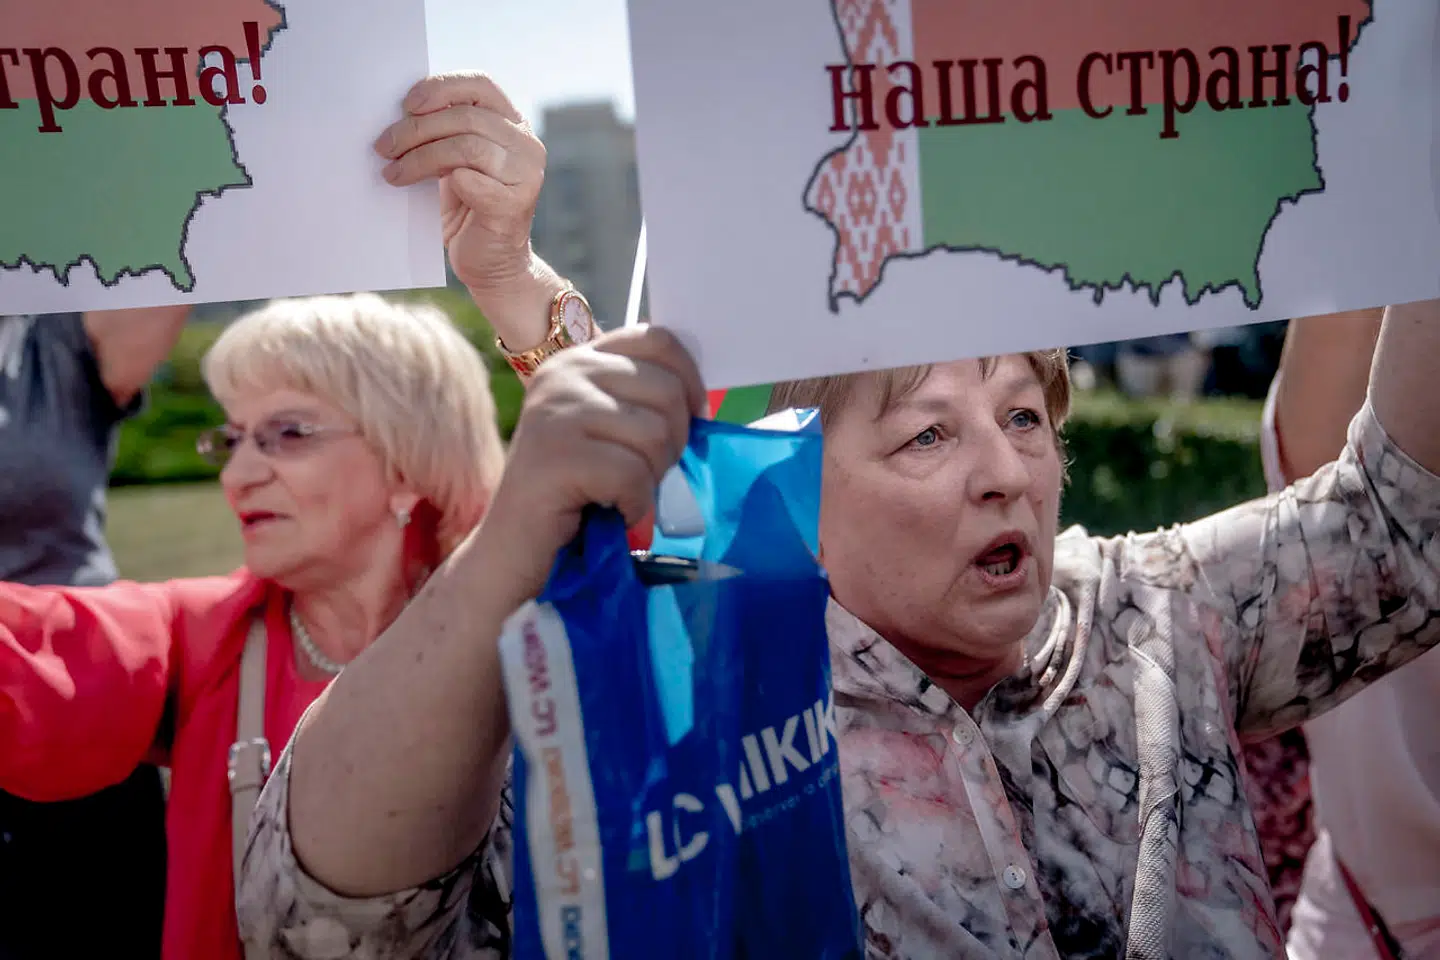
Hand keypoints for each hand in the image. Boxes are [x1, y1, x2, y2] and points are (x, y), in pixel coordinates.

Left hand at [375, 73, 545, 311]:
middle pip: (465, 117)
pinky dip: (439, 180)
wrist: (492, 266)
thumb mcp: (455, 162)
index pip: (481, 86)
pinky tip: (409, 188)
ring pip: (465, 145)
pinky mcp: (514, 204)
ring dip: (419, 157)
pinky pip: (469, 179)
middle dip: (416, 129)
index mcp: (514, 126)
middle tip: (384, 146)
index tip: (406, 104)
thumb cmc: (468, 212)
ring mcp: (526, 175)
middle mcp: (527, 146)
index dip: (441, 87)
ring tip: (392, 172)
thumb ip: (444, 133)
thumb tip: (397, 112)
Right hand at [481, 327, 706, 602]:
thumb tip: (703, 403)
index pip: (656, 340)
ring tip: (619, 493)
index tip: (691, 419)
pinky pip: (633, 475)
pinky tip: (609, 510)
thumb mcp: (610, 431)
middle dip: (672, 444)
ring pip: (656, 434)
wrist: (512, 549)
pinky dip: (633, 503)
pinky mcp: (556, 456)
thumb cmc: (573, 494)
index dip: (688, 381)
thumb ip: (643, 403)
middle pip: (666, 391)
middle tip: (641, 475)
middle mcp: (564, 374)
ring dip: (651, 478)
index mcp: (579, 360)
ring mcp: (556, 412)